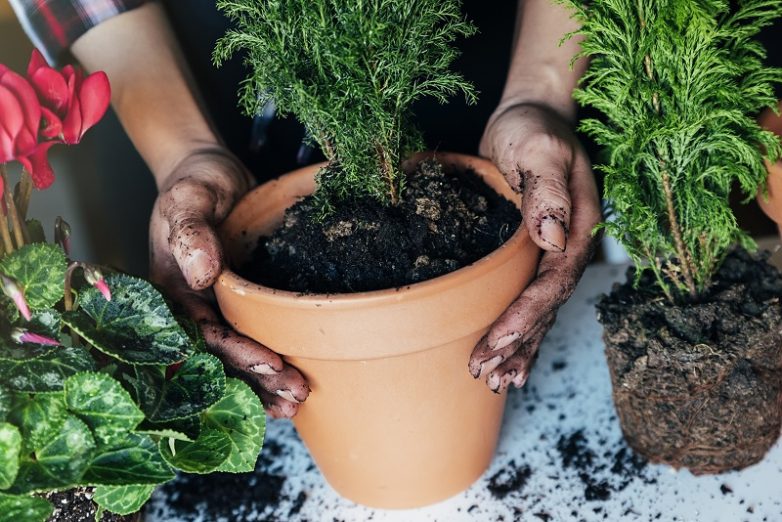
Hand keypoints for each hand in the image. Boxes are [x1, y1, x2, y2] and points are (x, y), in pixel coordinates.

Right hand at [149, 148, 309, 417]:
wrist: (210, 173)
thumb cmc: (196, 183)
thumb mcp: (190, 198)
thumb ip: (191, 231)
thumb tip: (200, 275)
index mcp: (172, 293)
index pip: (202, 334)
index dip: (236, 354)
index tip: (271, 364)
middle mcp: (191, 310)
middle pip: (220, 358)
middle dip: (256, 382)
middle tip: (294, 397)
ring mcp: (214, 310)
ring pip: (235, 358)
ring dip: (263, 385)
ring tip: (295, 404)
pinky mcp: (237, 306)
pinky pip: (251, 339)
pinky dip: (269, 365)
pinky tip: (290, 384)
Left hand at [469, 103, 600, 391]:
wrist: (531, 116)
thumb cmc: (533, 127)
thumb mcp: (538, 147)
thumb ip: (546, 188)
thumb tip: (550, 236)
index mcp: (578, 226)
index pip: (553, 281)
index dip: (526, 314)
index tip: (498, 341)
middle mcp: (570, 246)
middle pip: (547, 306)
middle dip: (518, 343)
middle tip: (486, 373)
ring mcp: (554, 253)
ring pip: (540, 311)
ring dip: (520, 347)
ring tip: (496, 379)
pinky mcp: (534, 253)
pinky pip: (529, 298)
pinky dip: (519, 329)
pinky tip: (506, 354)